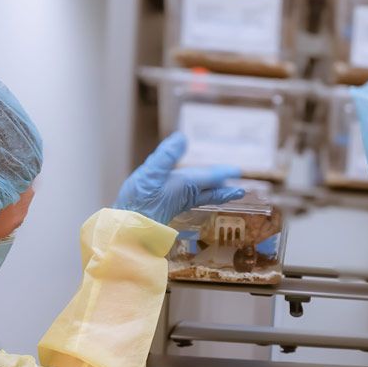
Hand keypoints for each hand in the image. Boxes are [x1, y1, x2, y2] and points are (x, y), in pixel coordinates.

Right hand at [114, 132, 244, 224]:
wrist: (128, 228)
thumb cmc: (139, 201)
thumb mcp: (151, 172)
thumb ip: (166, 155)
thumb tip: (182, 137)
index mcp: (185, 185)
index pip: (210, 178)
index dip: (224, 172)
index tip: (238, 172)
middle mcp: (185, 194)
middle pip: (210, 191)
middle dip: (224, 189)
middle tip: (240, 191)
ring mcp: (176, 202)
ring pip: (202, 196)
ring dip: (214, 193)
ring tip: (224, 192)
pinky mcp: (167, 207)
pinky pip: (191, 200)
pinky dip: (199, 196)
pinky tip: (192, 196)